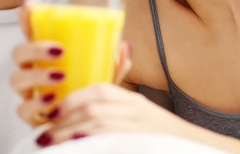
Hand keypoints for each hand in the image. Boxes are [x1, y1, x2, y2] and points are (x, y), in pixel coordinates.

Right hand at [11, 0, 131, 126]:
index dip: (26, 17)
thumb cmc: (89, 95)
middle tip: (60, 51)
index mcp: (46, 55)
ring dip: (37, 76)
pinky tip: (52, 102)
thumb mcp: (103, 76)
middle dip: (35, 49)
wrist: (86, 128)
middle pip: (18, 52)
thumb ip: (112, 62)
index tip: (29, 4)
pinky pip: (22, 109)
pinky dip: (36, 105)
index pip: (30, 31)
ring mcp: (28, 93)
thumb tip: (125, 47)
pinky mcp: (30, 115)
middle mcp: (32, 71)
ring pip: (16, 79)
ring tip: (60, 77)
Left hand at [33, 83, 176, 146]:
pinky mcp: (142, 143)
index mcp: (132, 100)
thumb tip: (81, 104)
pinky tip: (77, 146)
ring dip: (70, 133)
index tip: (51, 111)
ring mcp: (140, 128)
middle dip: (64, 120)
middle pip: (94, 108)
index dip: (71, 99)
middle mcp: (137, 110)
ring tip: (50, 142)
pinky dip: (91, 141)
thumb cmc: (159, 135)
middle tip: (43, 133)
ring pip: (99, 124)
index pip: (99, 90)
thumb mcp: (138, 115)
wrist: (196, 148)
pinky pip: (111, 139)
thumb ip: (112, 107)